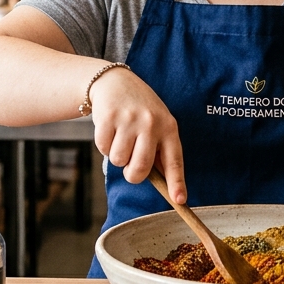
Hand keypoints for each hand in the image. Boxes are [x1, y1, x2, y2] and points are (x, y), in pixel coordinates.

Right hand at [88, 66, 186, 202]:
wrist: (116, 82)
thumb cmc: (140, 110)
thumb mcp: (158, 123)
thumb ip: (160, 150)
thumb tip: (166, 185)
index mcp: (168, 127)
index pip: (174, 161)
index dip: (177, 183)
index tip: (179, 200)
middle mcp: (151, 123)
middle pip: (139, 169)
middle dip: (131, 173)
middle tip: (130, 161)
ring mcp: (129, 120)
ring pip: (118, 161)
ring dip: (116, 155)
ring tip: (121, 136)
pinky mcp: (109, 117)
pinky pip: (103, 148)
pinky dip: (104, 144)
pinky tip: (110, 129)